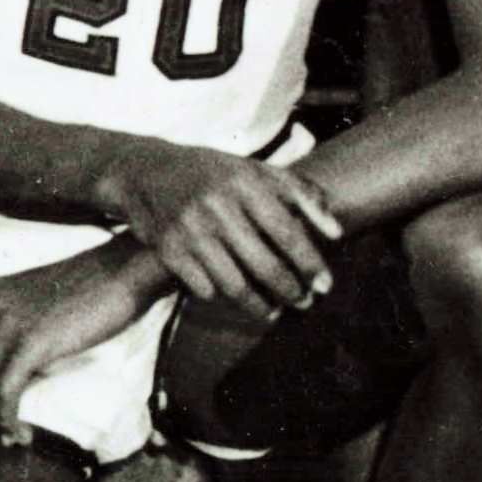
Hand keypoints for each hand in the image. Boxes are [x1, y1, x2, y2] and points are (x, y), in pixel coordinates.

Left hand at [0, 240, 170, 451]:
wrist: (127, 269)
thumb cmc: (95, 290)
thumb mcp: (40, 305)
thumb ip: (17, 329)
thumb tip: (11, 376)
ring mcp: (8, 323)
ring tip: (8, 443)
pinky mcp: (31, 341)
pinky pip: (5, 392)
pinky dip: (9, 420)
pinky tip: (22, 434)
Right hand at [88, 136, 338, 316]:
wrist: (146, 172)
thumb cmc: (213, 172)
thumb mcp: (255, 168)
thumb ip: (300, 193)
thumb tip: (336, 231)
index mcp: (244, 182)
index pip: (287, 231)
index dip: (310, 262)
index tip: (326, 285)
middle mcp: (217, 206)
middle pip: (264, 264)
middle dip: (290, 291)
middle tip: (305, 303)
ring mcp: (190, 230)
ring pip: (234, 285)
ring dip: (259, 306)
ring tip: (275, 312)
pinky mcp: (168, 250)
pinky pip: (205, 288)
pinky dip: (223, 298)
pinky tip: (235, 299)